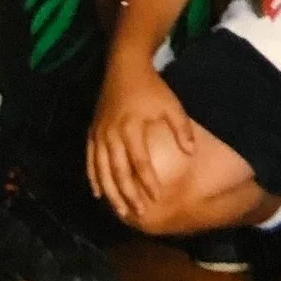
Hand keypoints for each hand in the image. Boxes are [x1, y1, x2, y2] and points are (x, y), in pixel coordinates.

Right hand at [86, 52, 194, 224]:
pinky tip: (99, 194)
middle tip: (139, 212)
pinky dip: (94, 179)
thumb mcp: (170, 104)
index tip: (157, 197)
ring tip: (121, 211)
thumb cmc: (151, 87)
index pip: (139, 161)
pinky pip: (90, 161)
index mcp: (131, 127)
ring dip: (111, 193)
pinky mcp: (92, 132)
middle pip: (118, 171)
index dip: (147, 181)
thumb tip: (191, 153)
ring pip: (102, 170)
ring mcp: (99, 134)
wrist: (124, 67)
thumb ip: (181, 128)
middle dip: (128, 194)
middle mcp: (111, 134)